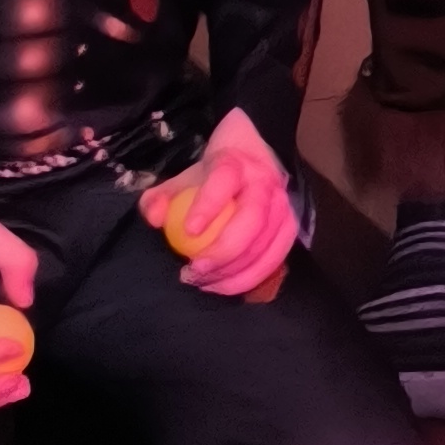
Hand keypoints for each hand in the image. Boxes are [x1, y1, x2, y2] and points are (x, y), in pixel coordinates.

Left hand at [140, 108, 301, 298]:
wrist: (253, 158)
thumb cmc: (212, 176)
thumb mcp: (182, 180)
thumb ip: (160, 198)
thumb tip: (155, 219)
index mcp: (235, 164)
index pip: (224, 180)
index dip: (208, 205)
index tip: (189, 231)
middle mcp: (265, 184)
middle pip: (252, 219)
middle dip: (224, 251)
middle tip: (194, 270)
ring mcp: (283, 207)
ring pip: (267, 244)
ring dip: (235, 272)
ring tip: (205, 283)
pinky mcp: (289, 229)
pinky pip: (275, 259)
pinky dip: (250, 278)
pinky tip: (225, 286)